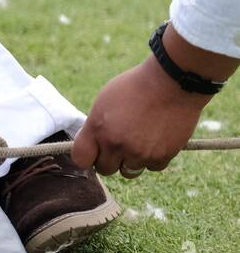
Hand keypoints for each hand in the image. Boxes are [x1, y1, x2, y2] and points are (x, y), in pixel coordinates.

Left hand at [71, 57, 206, 175]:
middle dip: (110, 159)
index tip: (94, 152)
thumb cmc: (135, 86)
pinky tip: (157, 139)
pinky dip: (154, 157)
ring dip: (132, 161)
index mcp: (97, 129)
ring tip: (139, 140)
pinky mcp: (162, 156)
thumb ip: (96, 127)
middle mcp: (115, 144)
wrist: (171, 82)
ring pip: (129, 171)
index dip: (87, 157)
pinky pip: (152, 167)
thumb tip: (93, 146)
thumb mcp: (104, 101)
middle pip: (106, 169)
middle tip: (120, 143)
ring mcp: (139, 153)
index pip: (81, 159)